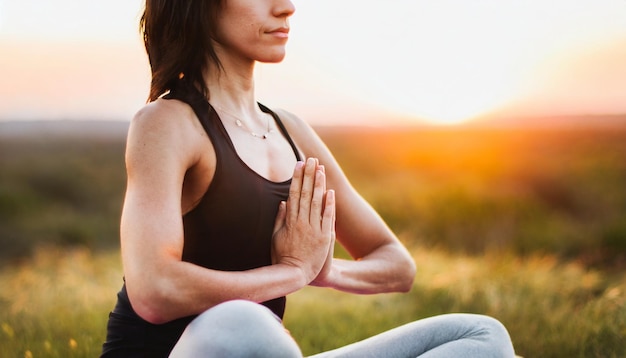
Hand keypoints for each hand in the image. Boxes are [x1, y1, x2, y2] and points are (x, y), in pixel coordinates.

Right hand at [272, 158, 335, 283]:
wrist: (295, 275)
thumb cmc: (282, 257)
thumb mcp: (275, 237)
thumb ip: (279, 219)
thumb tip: (283, 202)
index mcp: (289, 221)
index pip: (294, 194)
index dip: (297, 178)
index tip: (299, 165)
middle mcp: (301, 222)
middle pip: (306, 194)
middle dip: (308, 175)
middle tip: (311, 159)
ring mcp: (313, 229)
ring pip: (316, 202)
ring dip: (319, 184)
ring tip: (320, 169)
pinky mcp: (324, 237)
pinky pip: (327, 217)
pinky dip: (329, 204)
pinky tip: (330, 191)